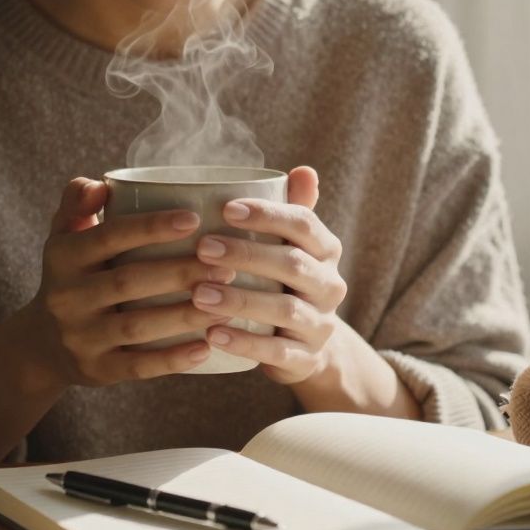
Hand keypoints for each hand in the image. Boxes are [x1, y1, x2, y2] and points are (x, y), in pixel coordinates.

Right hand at [24, 177, 235, 387]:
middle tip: (227, 266)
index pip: (108, 237)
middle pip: (128, 282)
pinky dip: (173, 359)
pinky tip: (207, 347)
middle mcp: (66, 297)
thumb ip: (77, 202)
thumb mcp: (64, 236)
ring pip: (136, 327)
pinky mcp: (96, 371)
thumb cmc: (72, 276)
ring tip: (229, 304)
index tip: (194, 219)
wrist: (43, 343)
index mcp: (63, 256)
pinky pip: (137, 367)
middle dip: (180, 273)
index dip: (150, 228)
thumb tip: (101, 185)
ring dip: (184, 316)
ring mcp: (80, 338)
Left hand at [188, 166, 347, 383]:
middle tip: (203, 249)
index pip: (303, 223)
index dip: (267, 214)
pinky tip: (212, 334)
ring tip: (199, 294)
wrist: (306, 346)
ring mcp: (321, 324)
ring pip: (285, 310)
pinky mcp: (306, 359)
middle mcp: (331, 285)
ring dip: (240, 300)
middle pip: (292, 265)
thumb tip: (303, 170)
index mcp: (326, 250)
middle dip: (247, 255)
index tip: (226, 208)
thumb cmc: (284, 282)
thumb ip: (291, 208)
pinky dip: (245, 343)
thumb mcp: (290, 246)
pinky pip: (278, 351)